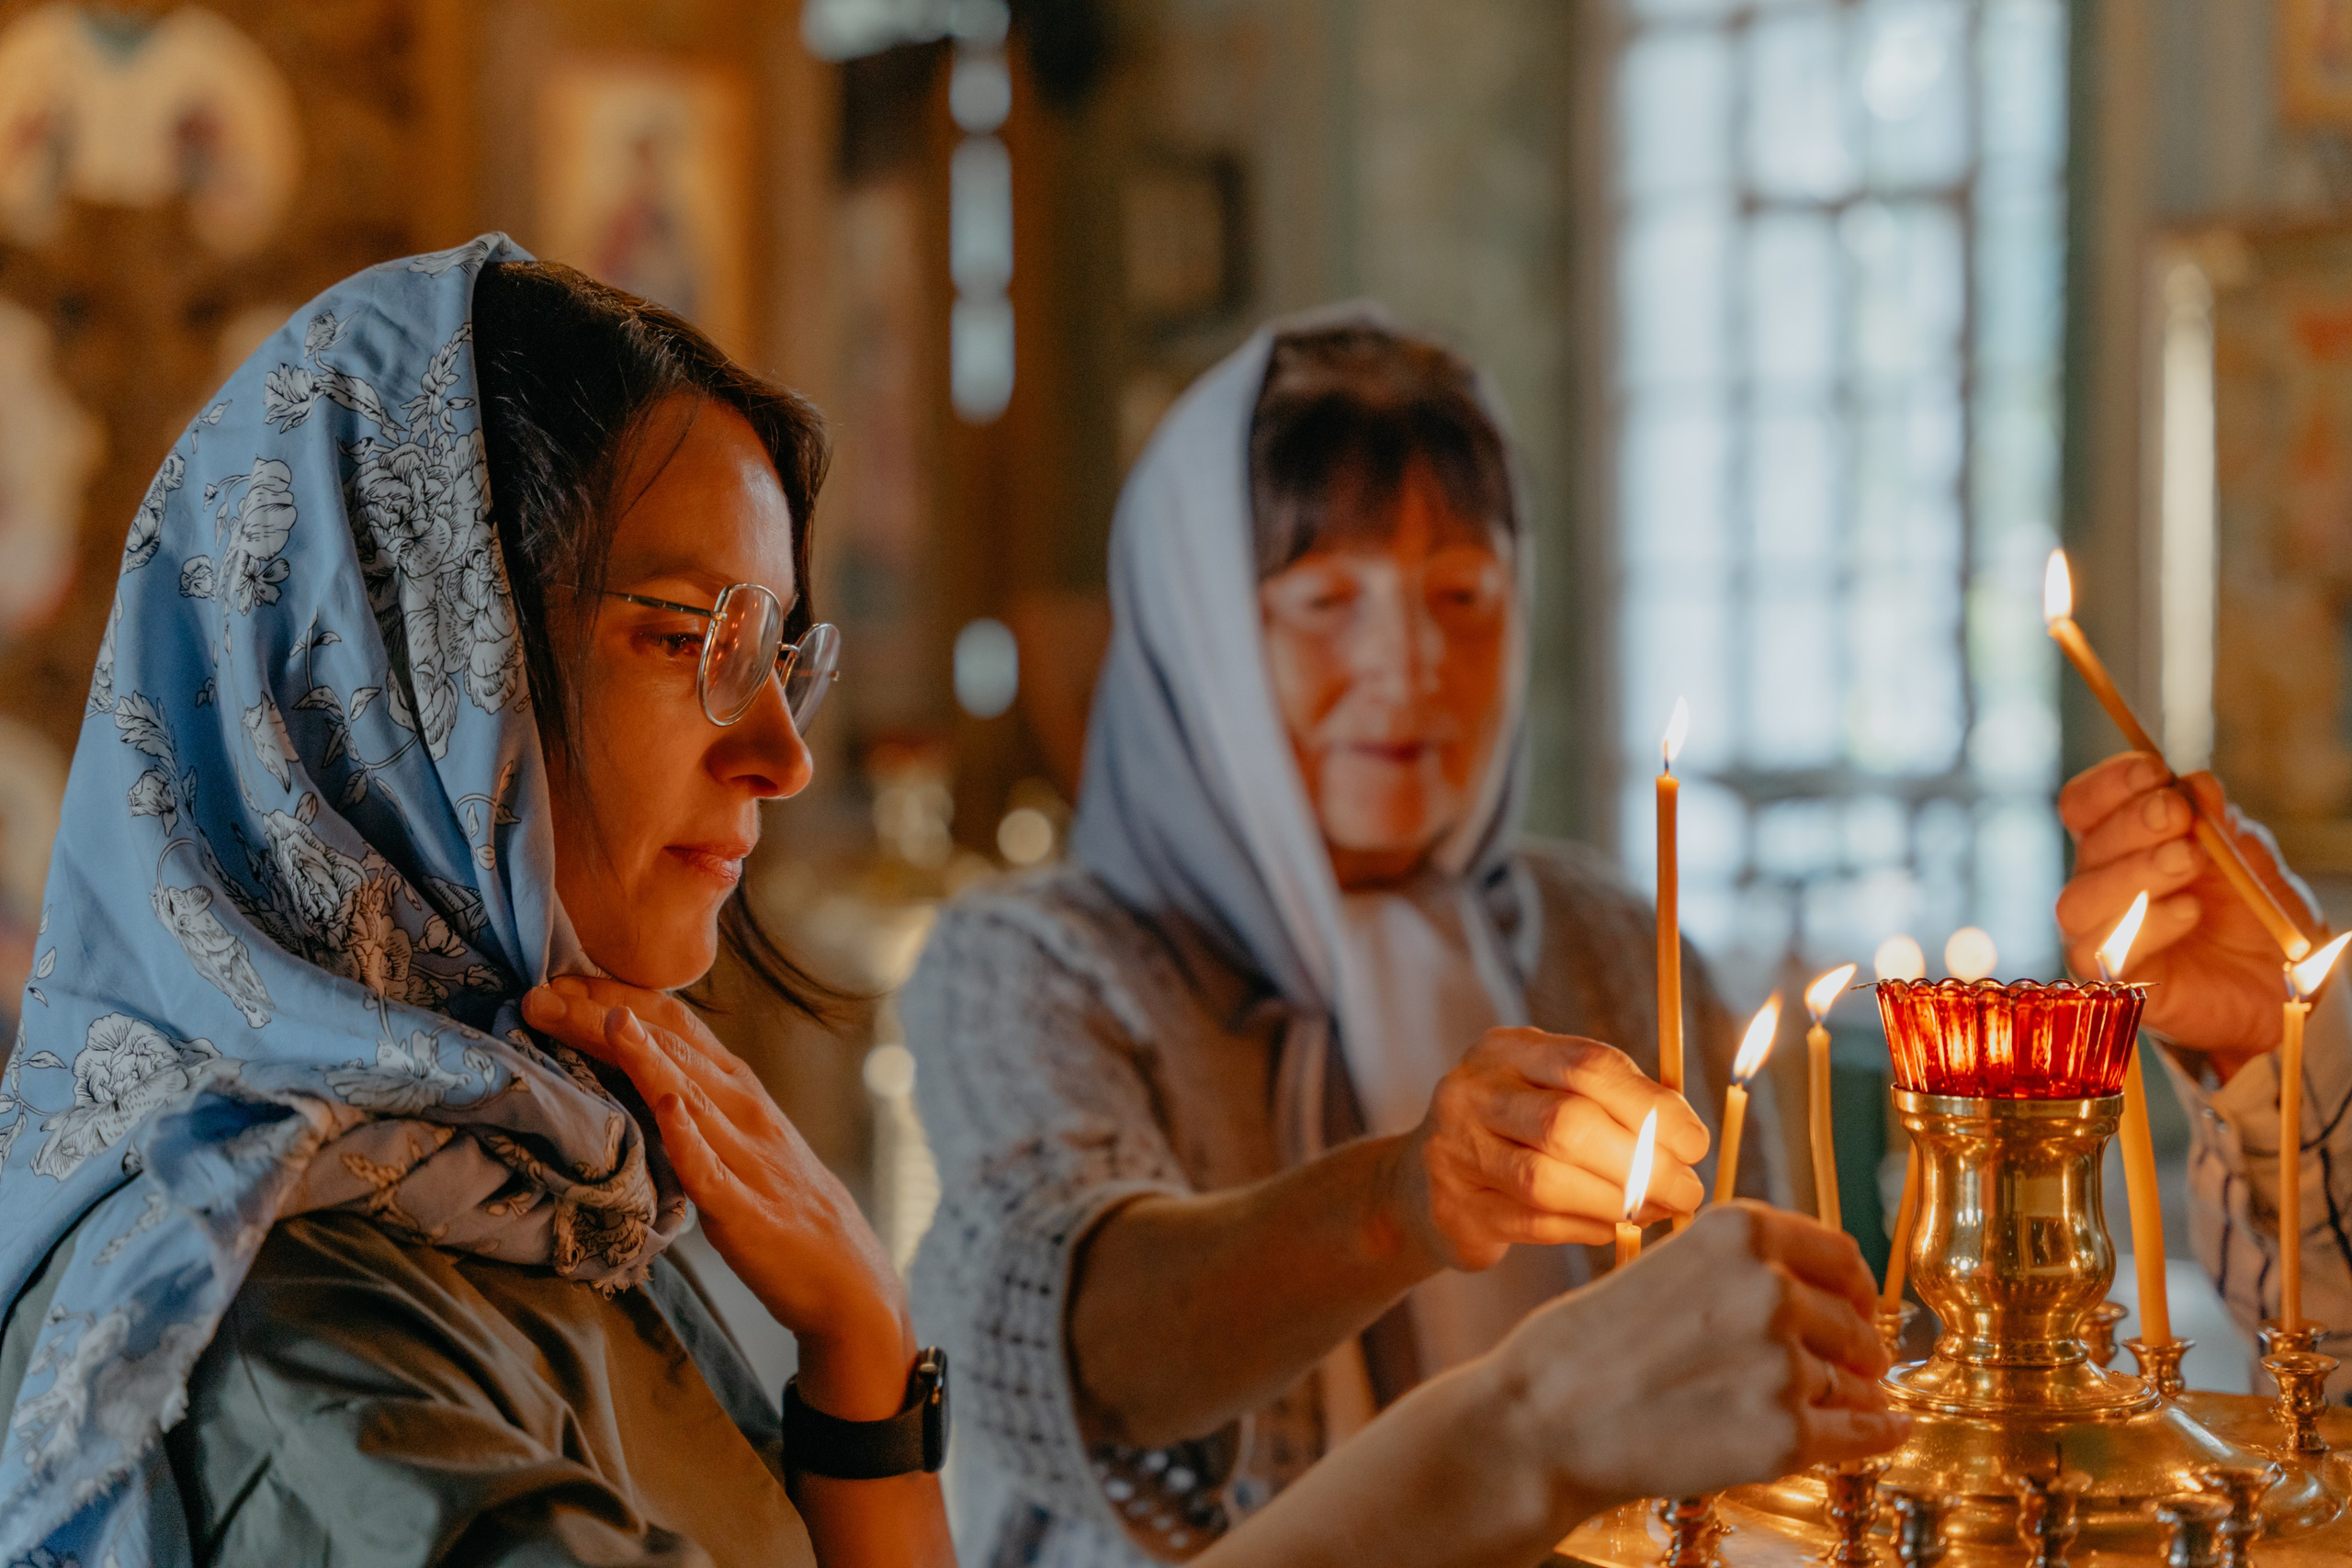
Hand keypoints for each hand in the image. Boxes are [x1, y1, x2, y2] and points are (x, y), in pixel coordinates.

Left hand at [522, 976, 913, 1419]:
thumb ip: (690, 1099)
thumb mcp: (735, 1135)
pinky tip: (668, 1108)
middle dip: (604, 1016)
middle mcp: (743, 1108)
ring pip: (689, 1095)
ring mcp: (746, 1156)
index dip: (617, 994)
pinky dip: (689, 1136)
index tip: (560, 976)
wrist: (842, 1272)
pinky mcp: (744, 1208)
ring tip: (600, 1023)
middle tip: (543, 990)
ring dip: (640, 1057)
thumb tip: (625, 1070)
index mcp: (737, 1087)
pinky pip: (712, 1168)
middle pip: (670, 1048)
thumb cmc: (778, 1201)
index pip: (674, 1024)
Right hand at [1394, 1028, 1708, 1270]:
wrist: (1420, 1185)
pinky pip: (1534, 1223)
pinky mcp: (1455, 1210)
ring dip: (1617, 1201)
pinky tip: (1616, 1226)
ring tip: (1660, 1210)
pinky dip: (1587, 1227)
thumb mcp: (1551, 1092)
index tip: (1695, 1143)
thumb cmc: (1513, 1132)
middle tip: (1687, 1190)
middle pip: (1566, 1124)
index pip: (1587, 1065)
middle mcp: (1471, 1092)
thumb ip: (1612, 1104)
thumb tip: (1688, 1144)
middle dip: (1641, 1162)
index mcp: (1505, 1049)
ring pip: (1547, 1180)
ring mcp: (1454, 1151)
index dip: (1651, 1105)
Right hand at [1487, 1204, 1906, 1511]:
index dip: (1855, 1289)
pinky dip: (1878, 1435)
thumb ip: (1742, 1272)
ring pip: (1851, 1383)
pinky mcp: (1783, 1433)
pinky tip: (1888, 1430)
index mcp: (1740, 1232)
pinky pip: (1860, 1435)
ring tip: (1810, 1407)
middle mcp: (1771, 1287)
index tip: (1858, 1308)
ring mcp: (1781, 1361)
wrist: (1542, 1418)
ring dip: (1845, 1397)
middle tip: (1850, 1369)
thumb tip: (1826, 1303)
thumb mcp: (1668, 1268)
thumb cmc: (1588, 1347)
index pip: (1840, 1256)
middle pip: (1855, 1323)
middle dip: (1856, 1350)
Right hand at [2056, 754, 2320, 1068]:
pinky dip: (2147, 924)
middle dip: (2132, 822)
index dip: (2109, 784)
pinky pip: (2105, 951)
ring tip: (2189, 861)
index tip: (2155, 772)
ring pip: (2079, 899)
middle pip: (2084, 845)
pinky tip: (2190, 911)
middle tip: (2178, 815)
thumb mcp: (2243, 851)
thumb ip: (2216, 820)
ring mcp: (2100, 933)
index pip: (2082, 804)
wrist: (2277, 977)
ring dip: (2135, 872)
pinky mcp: (2115, 980)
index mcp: (2118, 843)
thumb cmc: (2250, 909)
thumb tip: (2194, 781)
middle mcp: (2098, 884)